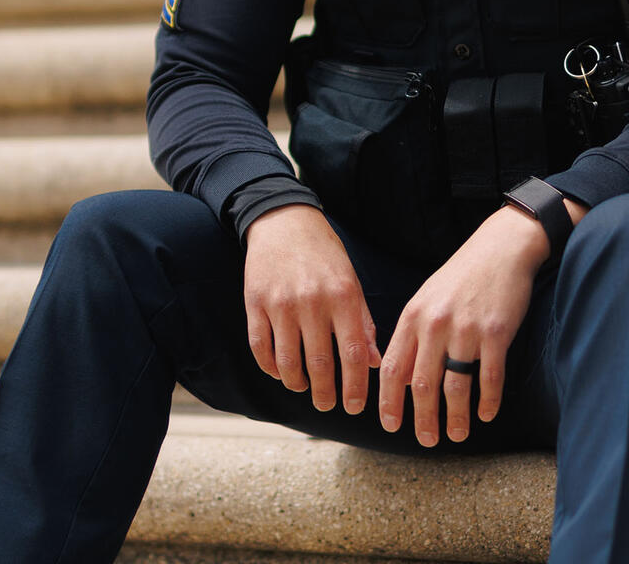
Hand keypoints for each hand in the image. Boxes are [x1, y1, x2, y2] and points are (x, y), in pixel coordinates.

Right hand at [243, 204, 380, 413]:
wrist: (285, 222)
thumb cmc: (324, 255)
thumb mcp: (351, 281)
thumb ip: (363, 321)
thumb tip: (373, 363)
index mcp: (342, 296)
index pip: (353, 353)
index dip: (355, 386)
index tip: (355, 407)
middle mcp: (312, 301)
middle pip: (320, 364)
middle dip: (325, 394)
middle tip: (327, 406)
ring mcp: (281, 303)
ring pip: (288, 362)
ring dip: (298, 384)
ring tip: (305, 388)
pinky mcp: (255, 303)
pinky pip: (261, 348)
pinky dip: (270, 368)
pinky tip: (280, 372)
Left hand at [378, 204, 554, 446]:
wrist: (500, 248)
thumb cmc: (462, 275)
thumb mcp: (427, 298)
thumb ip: (412, 335)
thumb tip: (399, 378)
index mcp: (414, 315)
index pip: (392, 368)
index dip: (389, 401)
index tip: (391, 425)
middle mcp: (436, 324)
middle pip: (422, 384)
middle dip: (422, 419)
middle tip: (427, 441)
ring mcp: (466, 330)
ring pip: (455, 388)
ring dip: (455, 418)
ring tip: (456, 435)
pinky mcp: (496, 333)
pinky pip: (489, 378)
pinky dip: (487, 402)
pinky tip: (486, 415)